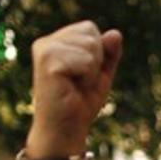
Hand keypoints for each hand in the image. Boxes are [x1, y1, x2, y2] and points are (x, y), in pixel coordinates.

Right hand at [27, 21, 123, 156]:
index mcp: (54, 42)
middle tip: (79, 82)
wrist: (64, 131)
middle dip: (96, 61)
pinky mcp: (48, 62)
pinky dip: (88, 77)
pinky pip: (87, 60)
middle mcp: (45, 43)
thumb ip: (108, 54)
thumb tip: (116, 33)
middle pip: (91, 33)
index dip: (97, 54)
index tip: (82, 75)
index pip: (89, 28)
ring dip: (92, 70)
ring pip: (91, 45)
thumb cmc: (80, 104)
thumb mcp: (100, 75)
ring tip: (75, 85)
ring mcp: (45, 50)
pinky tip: (71, 89)